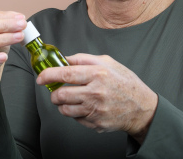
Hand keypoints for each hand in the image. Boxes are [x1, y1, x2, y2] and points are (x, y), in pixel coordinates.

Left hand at [36, 54, 157, 142]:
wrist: (141, 107)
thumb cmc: (125, 83)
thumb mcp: (108, 62)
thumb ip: (84, 59)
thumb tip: (63, 59)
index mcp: (98, 74)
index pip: (66, 74)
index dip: (49, 75)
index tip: (41, 77)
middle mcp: (96, 92)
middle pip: (62, 94)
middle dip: (54, 94)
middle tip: (55, 91)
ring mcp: (96, 110)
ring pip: (65, 109)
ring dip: (62, 104)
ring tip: (69, 99)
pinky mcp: (96, 123)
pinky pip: (76, 119)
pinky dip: (75, 113)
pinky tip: (83, 106)